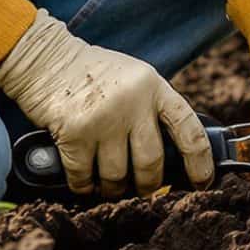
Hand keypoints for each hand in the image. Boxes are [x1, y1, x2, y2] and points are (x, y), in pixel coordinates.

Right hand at [0, 11, 212, 196]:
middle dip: (148, 186)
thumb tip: (176, 157)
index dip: (200, 162)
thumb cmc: (94, 74)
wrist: (47, 59)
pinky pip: (84, 178)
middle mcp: (133, 103)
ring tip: (110, 186)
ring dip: (114, 189)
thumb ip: (154, 108)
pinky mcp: (74, 133)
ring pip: (117, 177)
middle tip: (142, 190)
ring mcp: (103, 119)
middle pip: (151, 163)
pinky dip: (85, 187)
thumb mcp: (135, 79)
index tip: (202, 184)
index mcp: (154, 87)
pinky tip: (84, 183)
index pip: (188, 130)